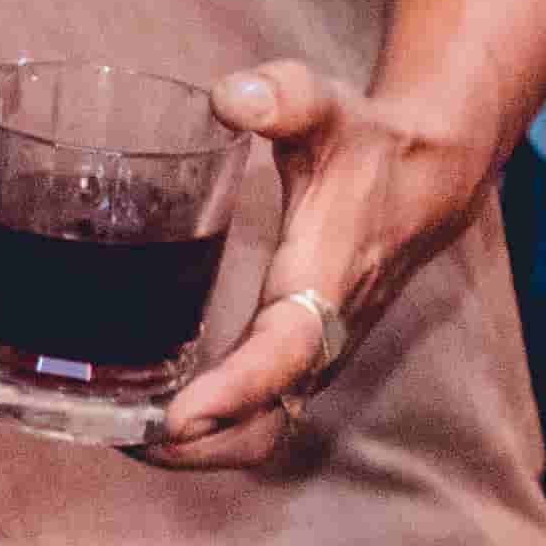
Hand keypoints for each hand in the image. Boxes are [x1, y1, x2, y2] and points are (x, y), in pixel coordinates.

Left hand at [143, 61, 505, 472]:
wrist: (427, 179)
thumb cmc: (366, 145)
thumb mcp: (326, 106)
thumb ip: (281, 95)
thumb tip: (229, 95)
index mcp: (324, 283)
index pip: (282, 354)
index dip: (232, 390)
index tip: (175, 415)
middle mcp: (322, 336)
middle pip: (267, 424)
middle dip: (199, 447)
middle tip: (120, 437)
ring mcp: (315, 357)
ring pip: (262, 431)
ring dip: (198, 449)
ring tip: (119, 435)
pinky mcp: (302, 358)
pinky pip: (259, 414)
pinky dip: (210, 429)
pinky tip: (147, 412)